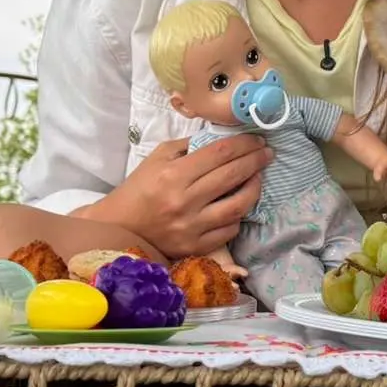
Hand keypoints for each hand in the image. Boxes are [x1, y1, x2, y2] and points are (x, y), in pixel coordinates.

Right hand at [80, 135, 270, 259]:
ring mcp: (192, 227)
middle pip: (232, 176)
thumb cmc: (138, 189)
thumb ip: (188, 146)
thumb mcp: (156, 158)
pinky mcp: (195, 247)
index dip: (243, 144)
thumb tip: (220, 140)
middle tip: (267, 153)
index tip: (256, 140)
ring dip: (254, 188)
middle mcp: (185, 201)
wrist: (119, 228)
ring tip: (259, 177)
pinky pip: (228, 230)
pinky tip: (240, 205)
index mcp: (173, 175)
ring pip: (237, 206)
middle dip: (255, 161)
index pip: (219, 154)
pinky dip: (238, 215)